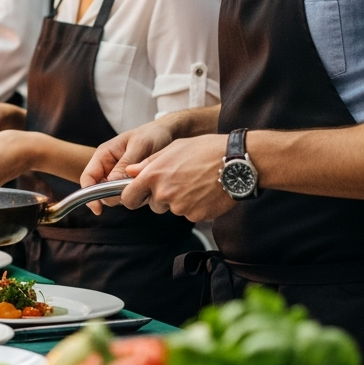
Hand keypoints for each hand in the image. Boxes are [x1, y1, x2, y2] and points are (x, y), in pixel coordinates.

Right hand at [79, 117, 179, 212]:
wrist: (167, 134)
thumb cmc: (151, 135)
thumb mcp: (139, 147)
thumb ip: (125, 165)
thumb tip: (112, 184)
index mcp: (104, 155)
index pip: (88, 178)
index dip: (89, 195)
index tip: (98, 209)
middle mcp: (108, 167)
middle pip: (100, 191)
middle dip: (115, 196)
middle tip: (135, 190)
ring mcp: (118, 176)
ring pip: (115, 196)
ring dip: (129, 195)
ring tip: (146, 184)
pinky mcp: (128, 182)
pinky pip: (127, 195)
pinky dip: (137, 195)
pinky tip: (149, 187)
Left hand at [119, 133, 235, 221]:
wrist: (235, 162)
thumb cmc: (205, 150)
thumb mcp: (173, 148)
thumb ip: (149, 162)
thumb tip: (130, 172)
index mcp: (154, 175)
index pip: (129, 197)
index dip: (132, 197)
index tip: (137, 196)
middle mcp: (164, 193)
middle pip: (154, 205)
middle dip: (162, 197)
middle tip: (180, 182)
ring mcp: (180, 207)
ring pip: (173, 209)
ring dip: (180, 201)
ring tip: (196, 183)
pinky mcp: (196, 216)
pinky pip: (190, 215)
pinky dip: (196, 207)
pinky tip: (206, 192)